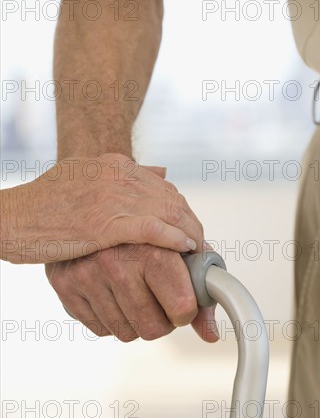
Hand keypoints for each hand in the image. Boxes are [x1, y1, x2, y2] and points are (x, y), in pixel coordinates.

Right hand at [1, 154, 199, 263]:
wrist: (11, 217)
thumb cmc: (46, 205)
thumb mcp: (86, 178)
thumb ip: (123, 176)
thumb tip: (162, 172)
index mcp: (114, 165)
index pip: (164, 187)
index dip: (183, 211)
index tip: (192, 230)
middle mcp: (118, 174)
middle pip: (172, 198)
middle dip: (191, 223)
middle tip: (202, 245)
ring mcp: (112, 196)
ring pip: (169, 212)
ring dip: (190, 233)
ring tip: (199, 252)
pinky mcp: (104, 222)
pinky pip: (152, 229)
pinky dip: (174, 239)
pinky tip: (186, 249)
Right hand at [46, 244, 218, 342]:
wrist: (94, 205)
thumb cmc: (144, 229)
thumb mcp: (180, 245)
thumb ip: (200, 288)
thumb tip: (210, 335)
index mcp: (152, 250)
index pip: (182, 309)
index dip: (185, 311)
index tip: (182, 302)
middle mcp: (117, 263)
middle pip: (153, 328)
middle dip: (161, 320)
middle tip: (159, 300)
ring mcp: (87, 275)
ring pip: (126, 333)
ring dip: (135, 320)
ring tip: (136, 293)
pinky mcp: (65, 285)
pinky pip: (100, 328)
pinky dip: (111, 317)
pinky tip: (113, 293)